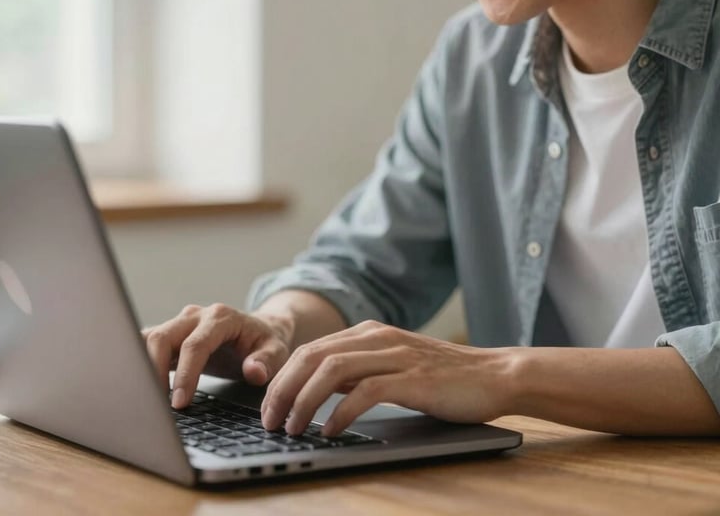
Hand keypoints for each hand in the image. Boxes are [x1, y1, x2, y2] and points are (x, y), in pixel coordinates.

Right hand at [142, 303, 292, 408]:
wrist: (259, 329)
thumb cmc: (266, 342)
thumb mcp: (277, 351)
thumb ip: (266, 361)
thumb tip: (253, 372)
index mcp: (221, 318)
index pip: (195, 345)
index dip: (186, 375)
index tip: (180, 403)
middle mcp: (196, 316)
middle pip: (163, 337)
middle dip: (154, 371)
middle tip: (157, 405)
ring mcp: (180, 323)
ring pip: (149, 338)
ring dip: (142, 366)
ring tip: (144, 398)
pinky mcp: (171, 335)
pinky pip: (146, 343)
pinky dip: (137, 361)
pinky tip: (136, 385)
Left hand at [260, 320, 517, 435]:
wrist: (495, 374)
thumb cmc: (444, 377)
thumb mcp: (394, 366)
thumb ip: (361, 371)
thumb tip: (321, 391)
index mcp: (370, 332)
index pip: (311, 349)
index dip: (283, 378)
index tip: (269, 407)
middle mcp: (377, 337)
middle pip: (313, 356)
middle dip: (284, 389)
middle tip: (270, 420)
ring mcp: (395, 355)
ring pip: (332, 370)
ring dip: (304, 400)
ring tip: (292, 428)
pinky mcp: (413, 378)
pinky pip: (365, 392)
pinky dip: (341, 412)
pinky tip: (329, 431)